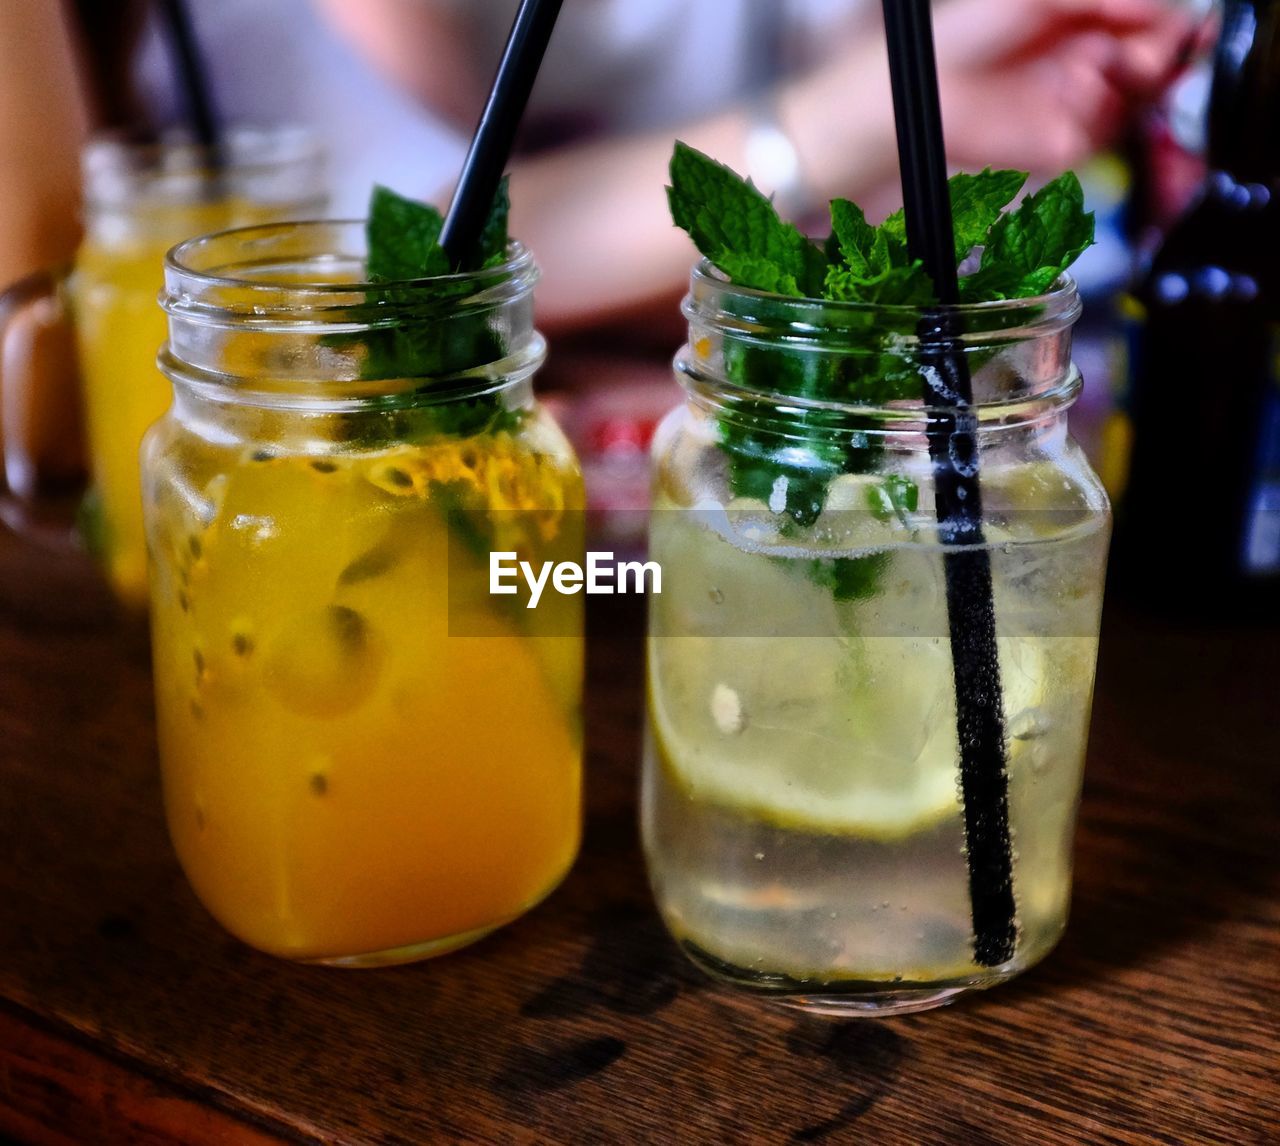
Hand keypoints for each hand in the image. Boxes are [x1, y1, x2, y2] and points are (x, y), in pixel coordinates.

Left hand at [933, 0, 1198, 172]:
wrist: (928, 92)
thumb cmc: (964, 37)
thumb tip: (1150, 6)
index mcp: (1077, 22)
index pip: (1142, 21)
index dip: (1161, 21)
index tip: (1167, 19)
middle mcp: (1080, 63)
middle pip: (1150, 60)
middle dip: (1156, 50)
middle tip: (1144, 48)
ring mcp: (1074, 105)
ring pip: (1134, 96)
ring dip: (1129, 77)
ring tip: (1097, 62)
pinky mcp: (1062, 143)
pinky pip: (1103, 131)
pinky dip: (1098, 108)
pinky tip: (1076, 88)